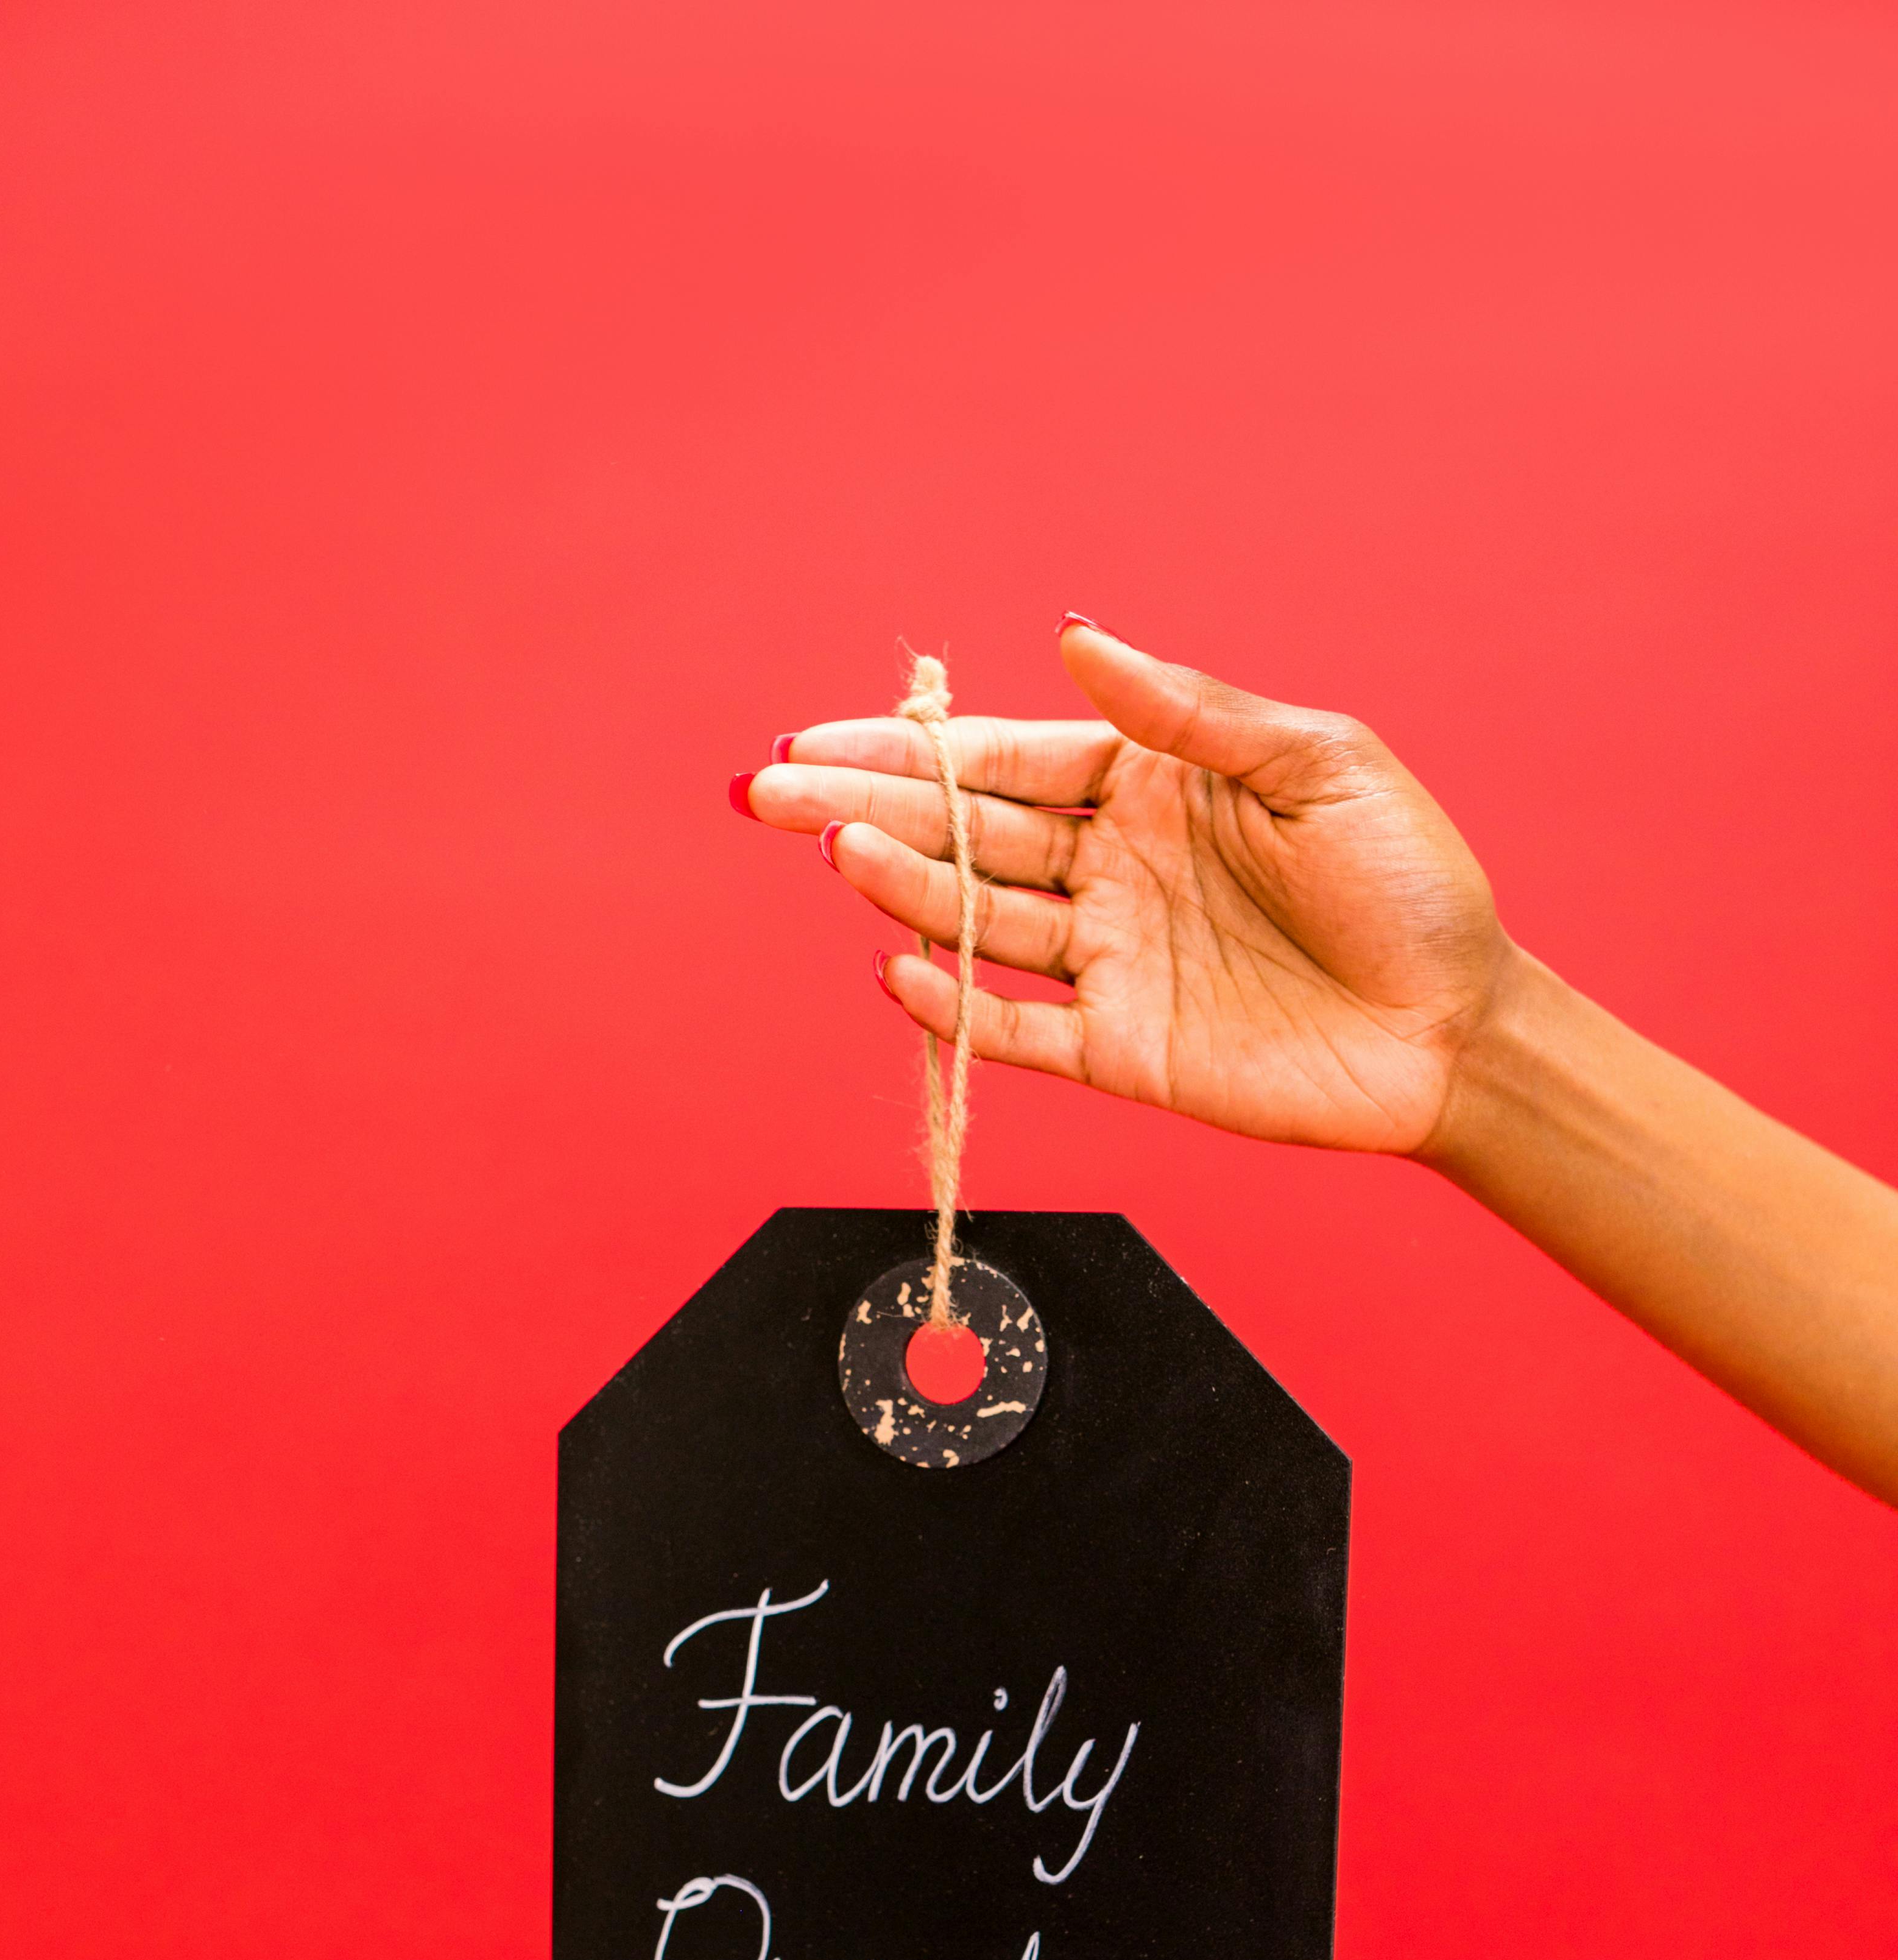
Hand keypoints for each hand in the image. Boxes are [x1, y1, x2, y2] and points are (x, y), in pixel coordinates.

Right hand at [736, 620, 1522, 1158]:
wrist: (1459, 1026)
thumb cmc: (1408, 885)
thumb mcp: (1319, 763)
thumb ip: (1190, 711)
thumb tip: (1081, 641)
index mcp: (1149, 787)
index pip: (1003, 759)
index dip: (910, 750)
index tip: (818, 739)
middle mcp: (1110, 869)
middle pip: (963, 834)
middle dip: (865, 808)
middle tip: (769, 794)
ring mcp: (1108, 962)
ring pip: (976, 922)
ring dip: (903, 889)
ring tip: (841, 856)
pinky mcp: (1120, 1050)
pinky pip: (1017, 1031)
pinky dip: (955, 1011)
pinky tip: (899, 972)